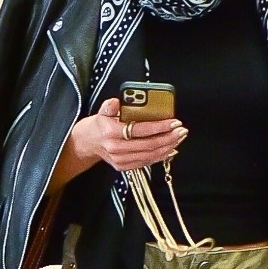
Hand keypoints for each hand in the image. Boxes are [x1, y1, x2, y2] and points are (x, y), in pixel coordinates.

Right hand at [49, 97, 185, 190]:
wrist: (86, 144)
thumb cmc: (97, 126)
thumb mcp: (101, 112)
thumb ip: (110, 106)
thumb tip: (116, 101)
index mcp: (111, 133)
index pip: (140, 130)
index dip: (159, 126)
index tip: (173, 122)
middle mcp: (116, 149)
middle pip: (149, 145)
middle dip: (169, 137)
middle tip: (181, 130)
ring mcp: (121, 160)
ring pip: (150, 155)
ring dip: (168, 146)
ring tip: (179, 137)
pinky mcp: (124, 167)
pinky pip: (147, 162)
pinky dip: (161, 156)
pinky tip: (171, 148)